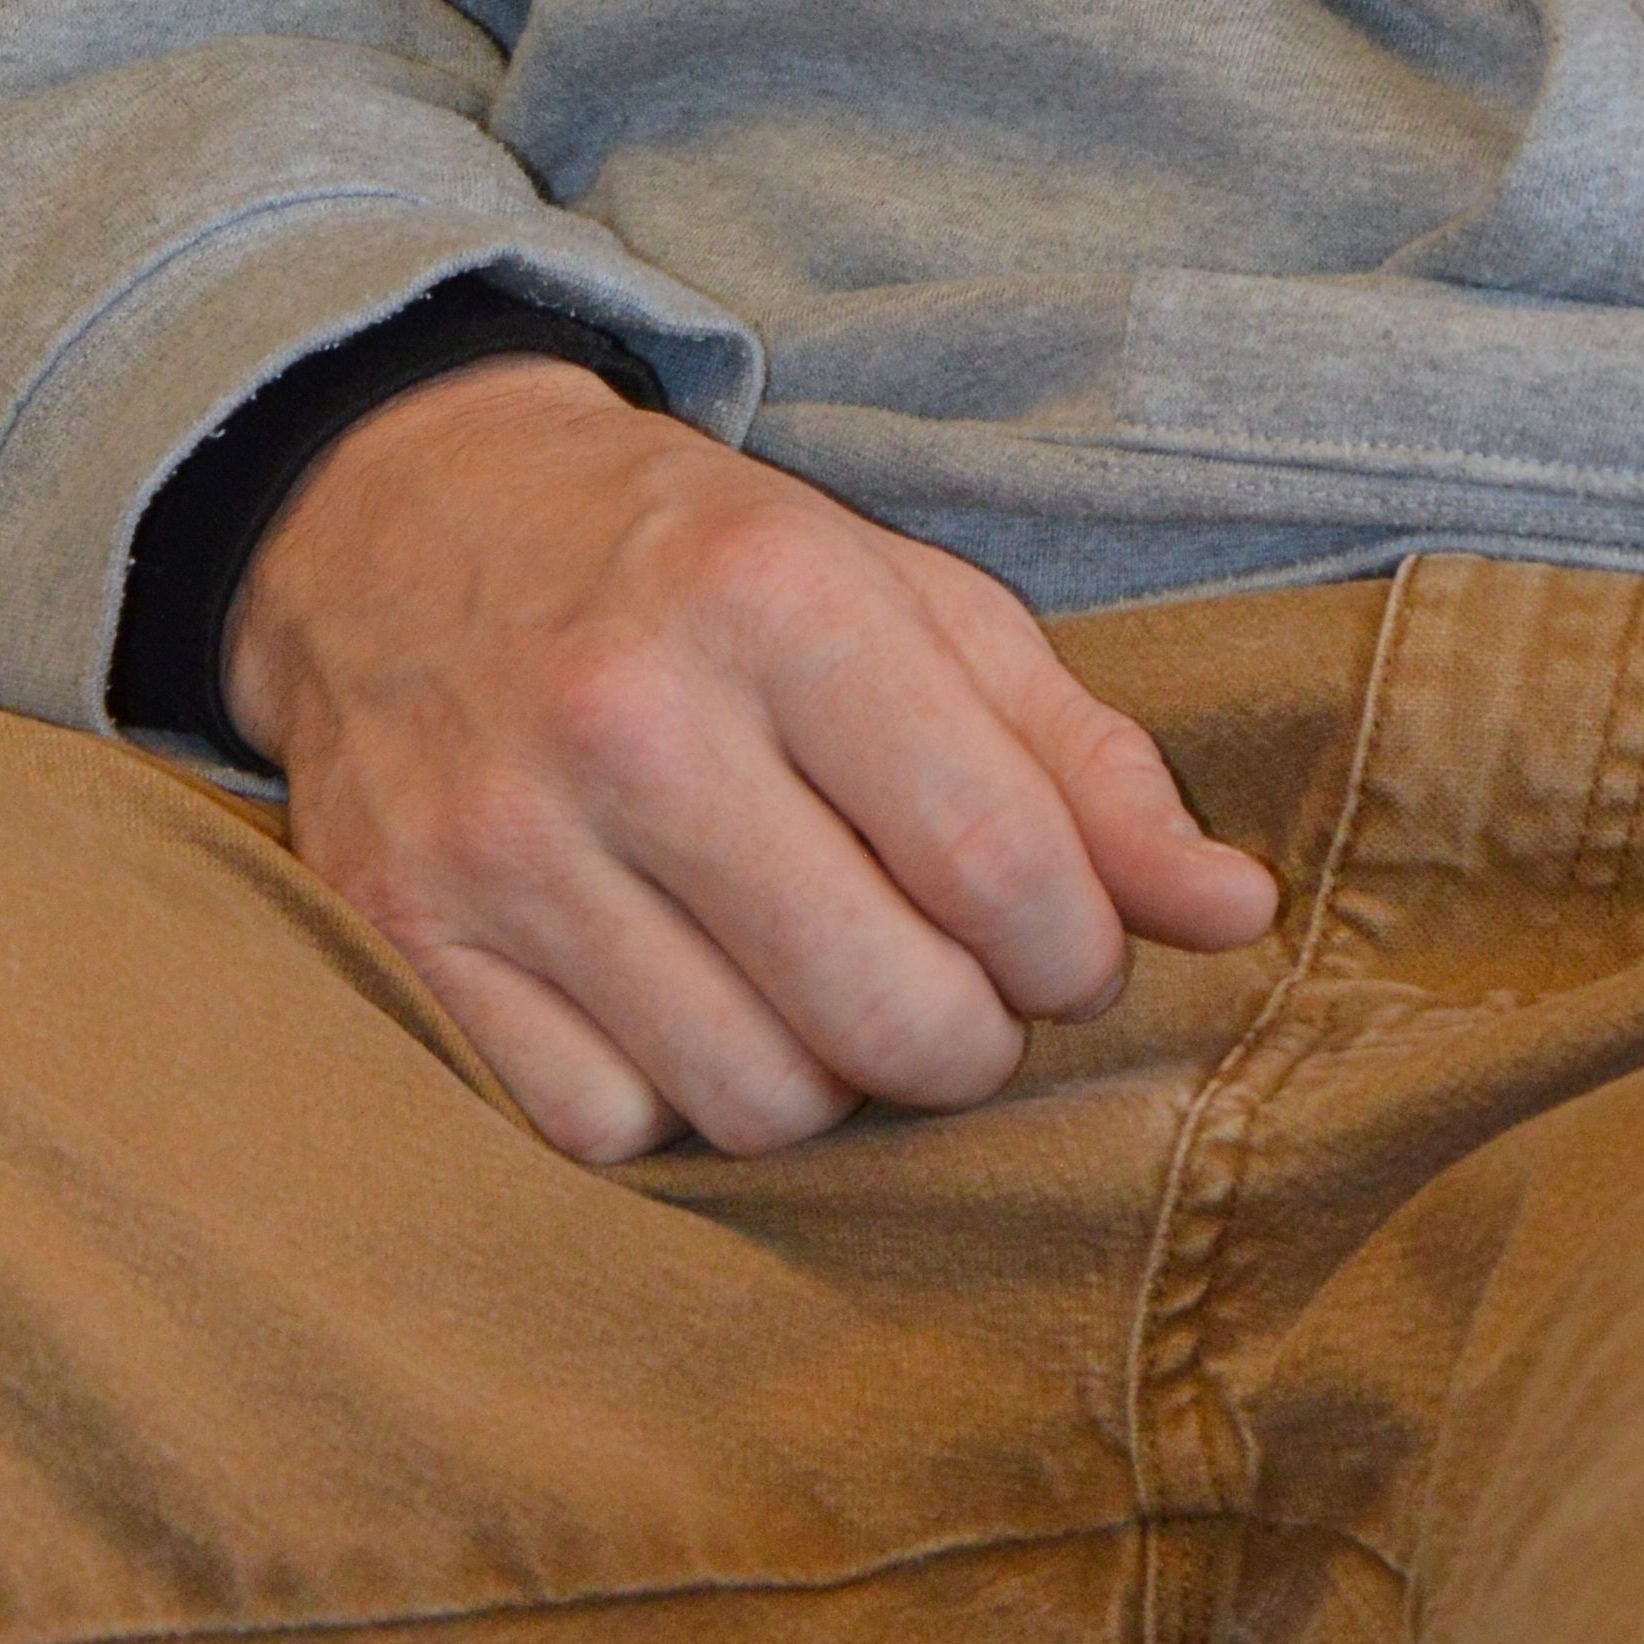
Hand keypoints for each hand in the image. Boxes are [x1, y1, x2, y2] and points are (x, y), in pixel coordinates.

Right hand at [223, 356, 1281, 1166]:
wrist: (403, 515)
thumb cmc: (700, 564)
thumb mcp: (909, 597)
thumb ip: (1081, 757)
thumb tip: (1241, 911)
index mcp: (782, 600)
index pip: (997, 858)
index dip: (1075, 950)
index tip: (1070, 951)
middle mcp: (634, 722)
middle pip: (885, 1010)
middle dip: (971, 1042)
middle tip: (967, 998)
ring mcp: (506, 842)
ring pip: (752, 1098)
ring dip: (831, 1082)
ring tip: (832, 991)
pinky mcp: (410, 940)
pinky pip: (603, 1129)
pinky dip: (676, 1103)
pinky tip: (695, 1006)